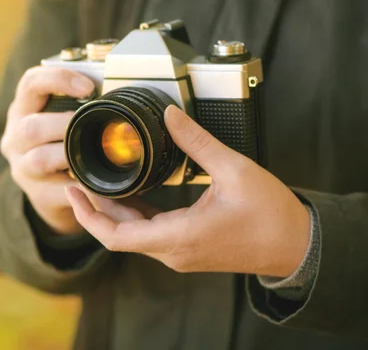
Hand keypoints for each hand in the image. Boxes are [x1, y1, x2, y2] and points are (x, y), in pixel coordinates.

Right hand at [0, 66, 93, 234]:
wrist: (55, 194)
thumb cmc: (65, 146)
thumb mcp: (62, 121)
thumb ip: (82, 105)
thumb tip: (120, 92)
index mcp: (23, 110)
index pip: (31, 83)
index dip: (58, 79)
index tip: (88, 88)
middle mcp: (16, 138)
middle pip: (30, 127)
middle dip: (66, 125)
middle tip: (95, 125)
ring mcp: (23, 169)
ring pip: (39, 160)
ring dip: (71, 155)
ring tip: (95, 154)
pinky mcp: (38, 196)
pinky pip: (59, 191)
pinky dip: (82, 186)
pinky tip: (99, 181)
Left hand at [66, 105, 310, 277]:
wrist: (295, 245)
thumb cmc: (270, 215)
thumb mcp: (234, 170)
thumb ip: (197, 141)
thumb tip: (170, 115)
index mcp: (179, 236)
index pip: (116, 236)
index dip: (88, 215)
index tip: (72, 190)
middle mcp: (173, 251)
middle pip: (118, 233)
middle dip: (96, 207)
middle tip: (80, 177)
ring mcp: (179, 252)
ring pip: (133, 234)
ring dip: (114, 211)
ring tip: (100, 181)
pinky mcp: (186, 248)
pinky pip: (150, 233)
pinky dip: (136, 214)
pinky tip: (131, 191)